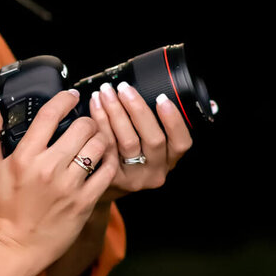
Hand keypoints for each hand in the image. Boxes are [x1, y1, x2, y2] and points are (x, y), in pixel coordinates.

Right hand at [0, 89, 118, 275]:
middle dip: (86, 121)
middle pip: (82, 127)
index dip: (65, 99)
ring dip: (100, 138)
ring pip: (98, 146)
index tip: (71, 96)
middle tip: (85, 124)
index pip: (50, 115)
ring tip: (96, 140)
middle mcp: (48, 169)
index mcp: (24, 157)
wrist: (16, 247)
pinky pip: (107, 172)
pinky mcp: (84, 202)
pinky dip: (109, 161)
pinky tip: (103, 160)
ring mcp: (69, 186)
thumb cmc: (3, 208)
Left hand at [88, 81, 192, 199]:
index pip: (181, 142)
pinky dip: (100, 122)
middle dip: (138, 109)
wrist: (99, 186)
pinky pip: (107, 146)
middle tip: (125, 89)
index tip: (162, 98)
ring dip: (116, 112)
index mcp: (169, 160)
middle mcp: (154, 171)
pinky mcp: (111, 178)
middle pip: (153, 139)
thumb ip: (150, 125)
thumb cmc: (127, 158)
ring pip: (127, 142)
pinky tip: (95, 106)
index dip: (173, 121)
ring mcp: (132, 177)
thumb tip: (142, 91)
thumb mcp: (148, 147)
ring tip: (106, 93)